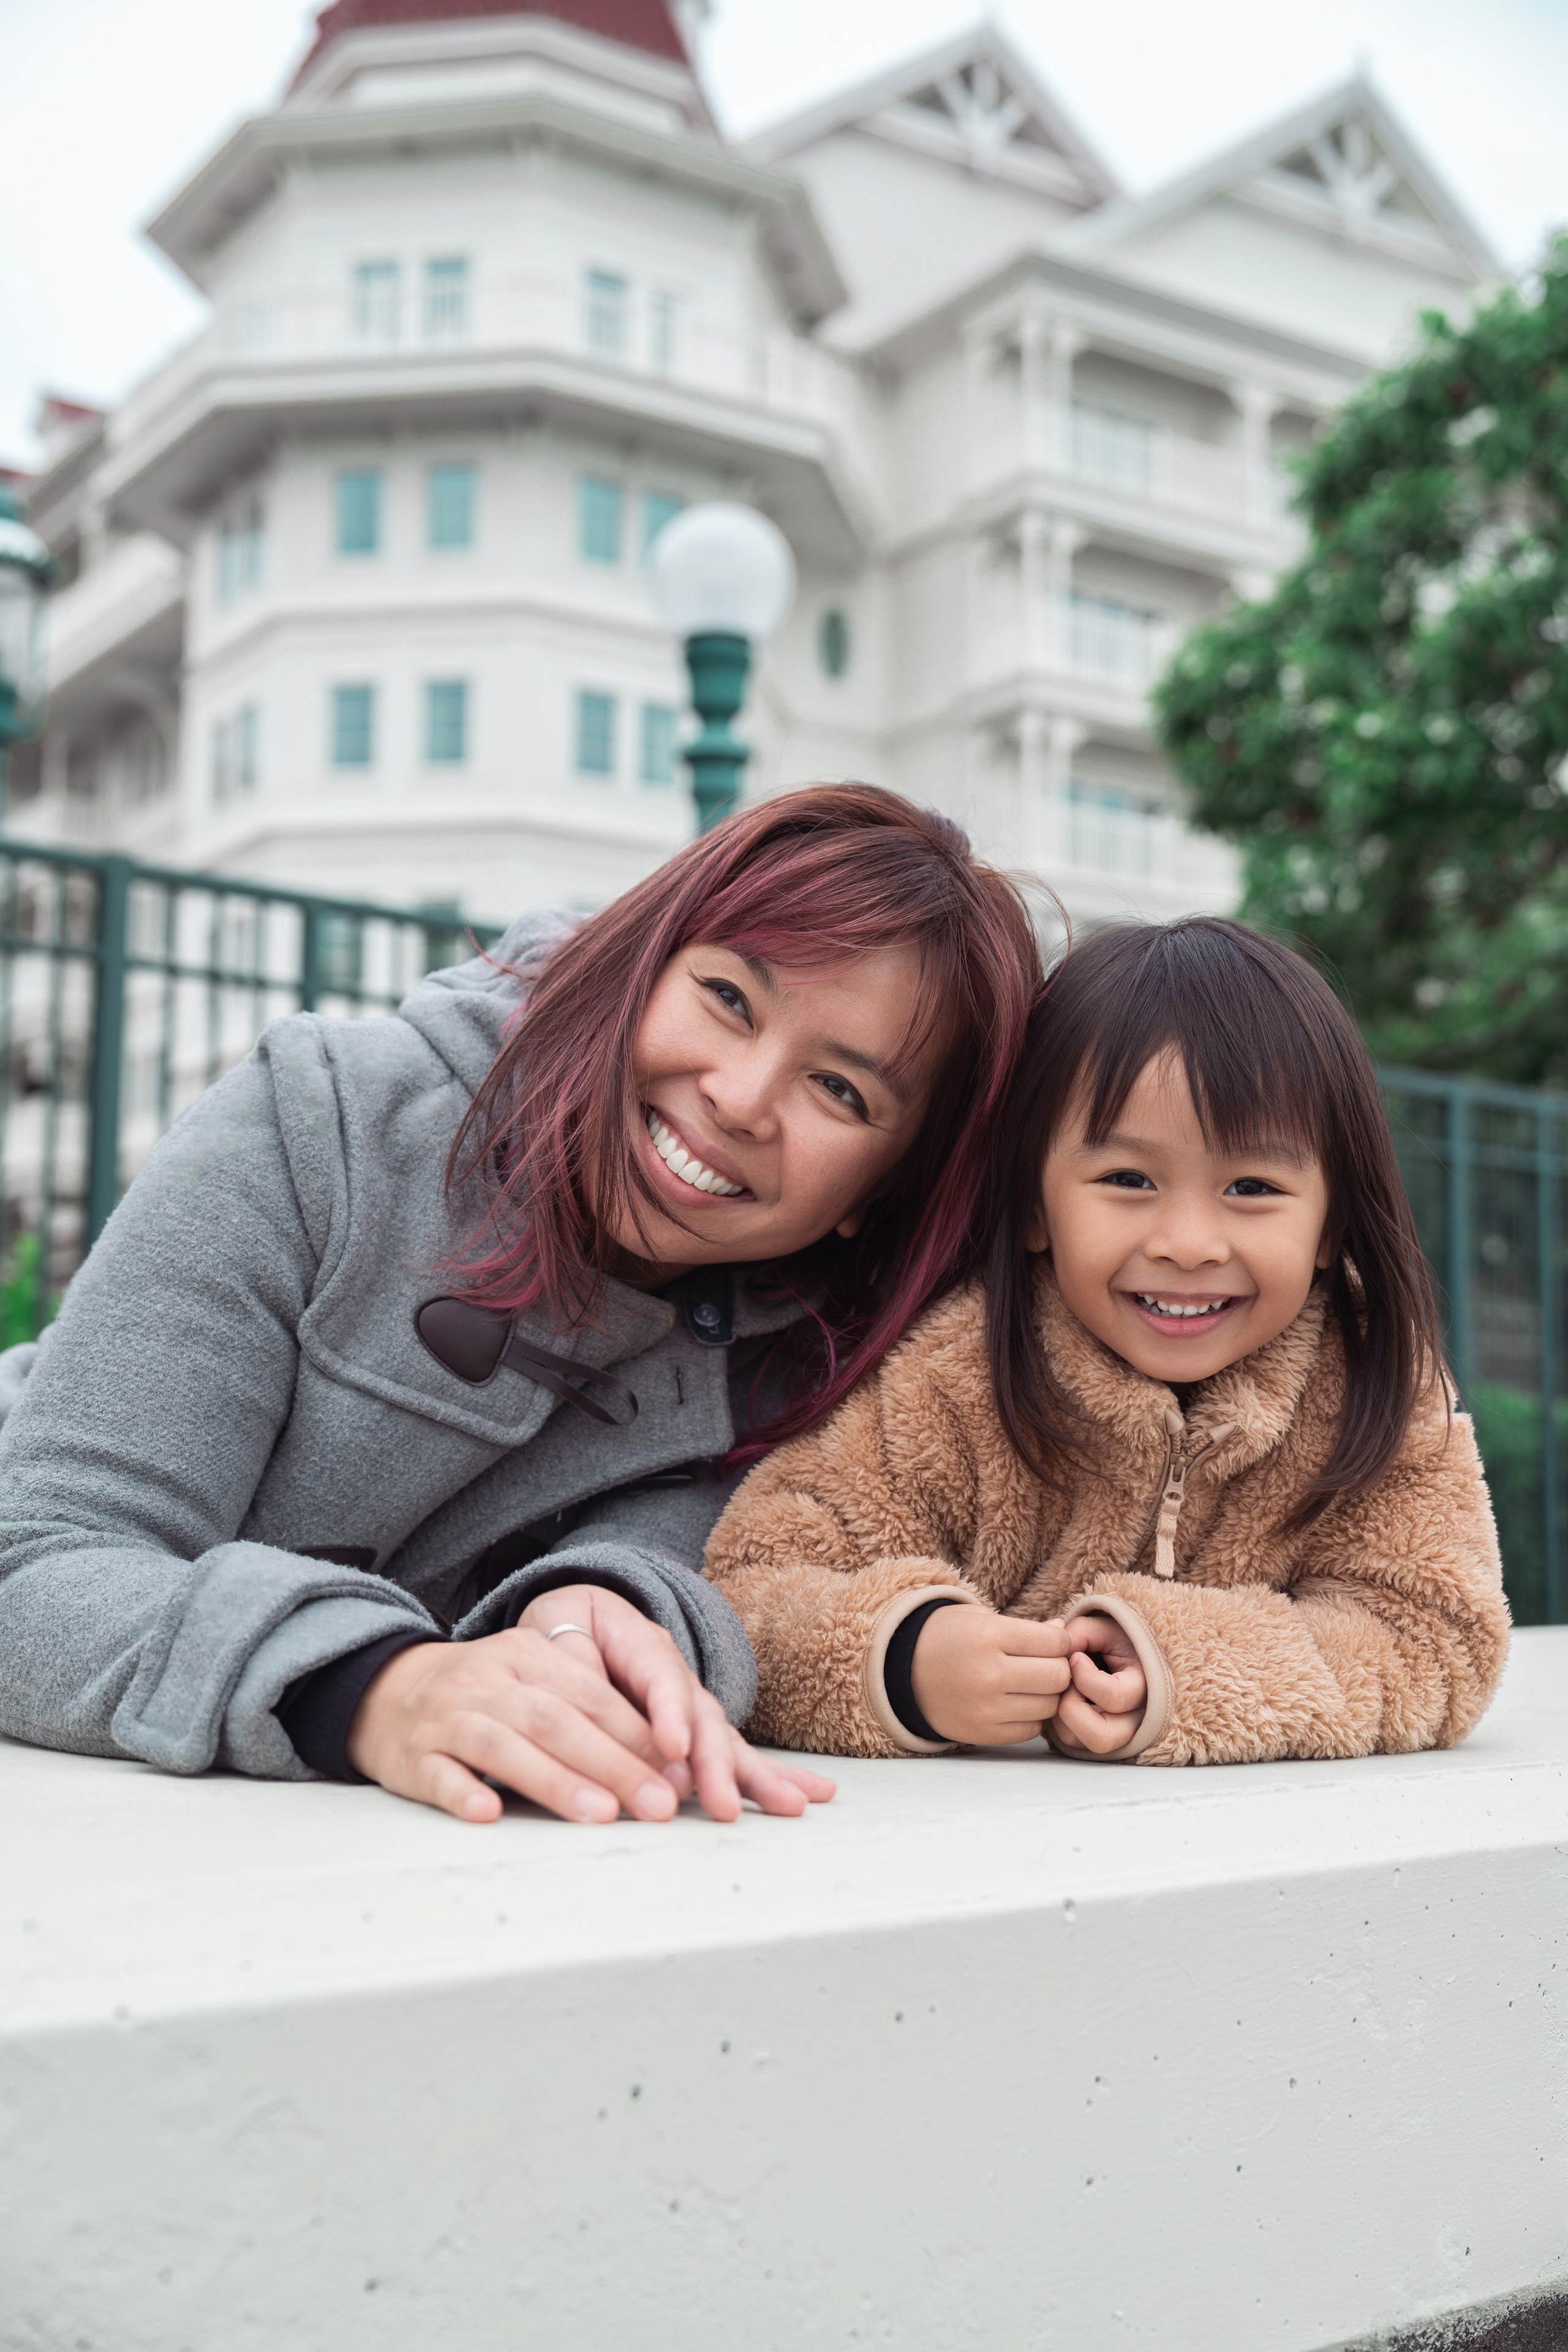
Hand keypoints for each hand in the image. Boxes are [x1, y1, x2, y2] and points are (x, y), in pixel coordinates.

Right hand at [347, 1584, 833, 1826]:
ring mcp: (448, 1717)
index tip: (681, 1772)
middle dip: (613, 1763)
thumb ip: (589, 1712)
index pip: (592, 1694)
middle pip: (557, 1719)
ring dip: (553, 1780)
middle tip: (659, 1805)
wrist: (389, 1691)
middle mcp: (489, 1680)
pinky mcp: (413, 1755)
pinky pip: (439, 1773)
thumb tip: (663, 1760)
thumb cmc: (484, 1695)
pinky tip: (489, 1812)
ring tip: (599, 1813)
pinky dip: (464, 1791)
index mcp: (528, 1656)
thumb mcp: (535, 1683)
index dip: (638, 1733)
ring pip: (503, 1744)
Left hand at [516, 1585, 834, 1822]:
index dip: (670, 1712)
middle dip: (716, 1764)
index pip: (661, 1676)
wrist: (579, 1620)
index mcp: (642, 1641)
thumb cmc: (563, 1627)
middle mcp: (677, 1675)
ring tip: (792, 1805)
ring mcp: (691, 1707)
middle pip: (703, 1717)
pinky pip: (731, 1756)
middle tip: (721, 1806)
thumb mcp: (553, 1625)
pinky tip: (807, 1795)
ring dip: (757, 1776)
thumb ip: (572, 1660)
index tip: (674, 1749)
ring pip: (725, 1740)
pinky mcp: (694, 1737)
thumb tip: (590, 1700)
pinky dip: (766, 1777)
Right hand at [909, 1606, 1071, 1745]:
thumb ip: (1027, 1628)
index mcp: (988, 1636)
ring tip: (1031, 1683)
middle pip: (1057, 1676)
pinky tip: (1016, 1702)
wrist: (903, 1670)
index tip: (1052, 1642)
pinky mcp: (983, 1733)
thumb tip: (1063, 1635)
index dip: (1061, 1642)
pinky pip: (1031, 1729)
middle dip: (1059, 1668)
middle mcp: (988, 1674)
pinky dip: (1031, 1716)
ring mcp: (985, 1708)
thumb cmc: (948, 1637)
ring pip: (1049, 1706)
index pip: (1055, 1643)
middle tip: (1046, 1664)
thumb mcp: (981, 1618)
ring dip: (1047, 1694)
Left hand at [1051, 1614, 1147, 1756]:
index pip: (1114, 1697)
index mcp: (1144, 1689)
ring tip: (1062, 1685)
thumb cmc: (1117, 1641)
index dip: (1085, 1676)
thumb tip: (1060, 1651)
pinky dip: (1054, 1718)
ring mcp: (1112, 1734)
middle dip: (1070, 1707)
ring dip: (1057, 1713)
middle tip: (1066, 1682)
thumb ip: (1081, 1632)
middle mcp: (1134, 1721)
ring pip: (1076, 1742)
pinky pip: (1065, 1739)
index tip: (1076, 1656)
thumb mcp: (1105, 1628)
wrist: (1124, 1655)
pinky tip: (1060, 1694)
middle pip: (1099, 1738)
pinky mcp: (1091, 1737)